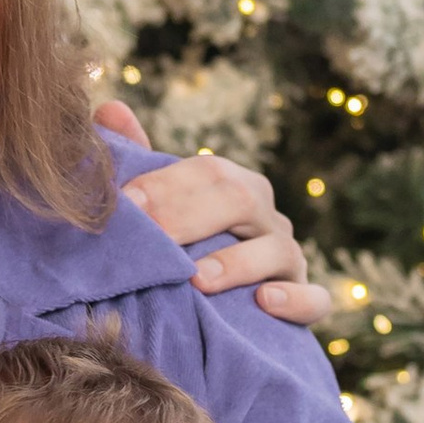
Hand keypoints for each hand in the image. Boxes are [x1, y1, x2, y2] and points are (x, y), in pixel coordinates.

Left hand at [98, 112, 333, 328]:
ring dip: (237, 264)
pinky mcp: (307, 301)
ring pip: (279, 250)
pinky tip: (264, 301)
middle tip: (152, 238)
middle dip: (191, 217)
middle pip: (240, 200)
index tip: (125, 203)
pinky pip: (313, 299)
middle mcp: (266, 217)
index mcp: (234, 187)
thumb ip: (138, 163)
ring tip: (199, 280)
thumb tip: (110, 109)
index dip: (166, 184)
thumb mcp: (159, 209)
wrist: (216, 313)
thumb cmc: (182, 252)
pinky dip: (294, 299)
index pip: (208, 171)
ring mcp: (289, 259)